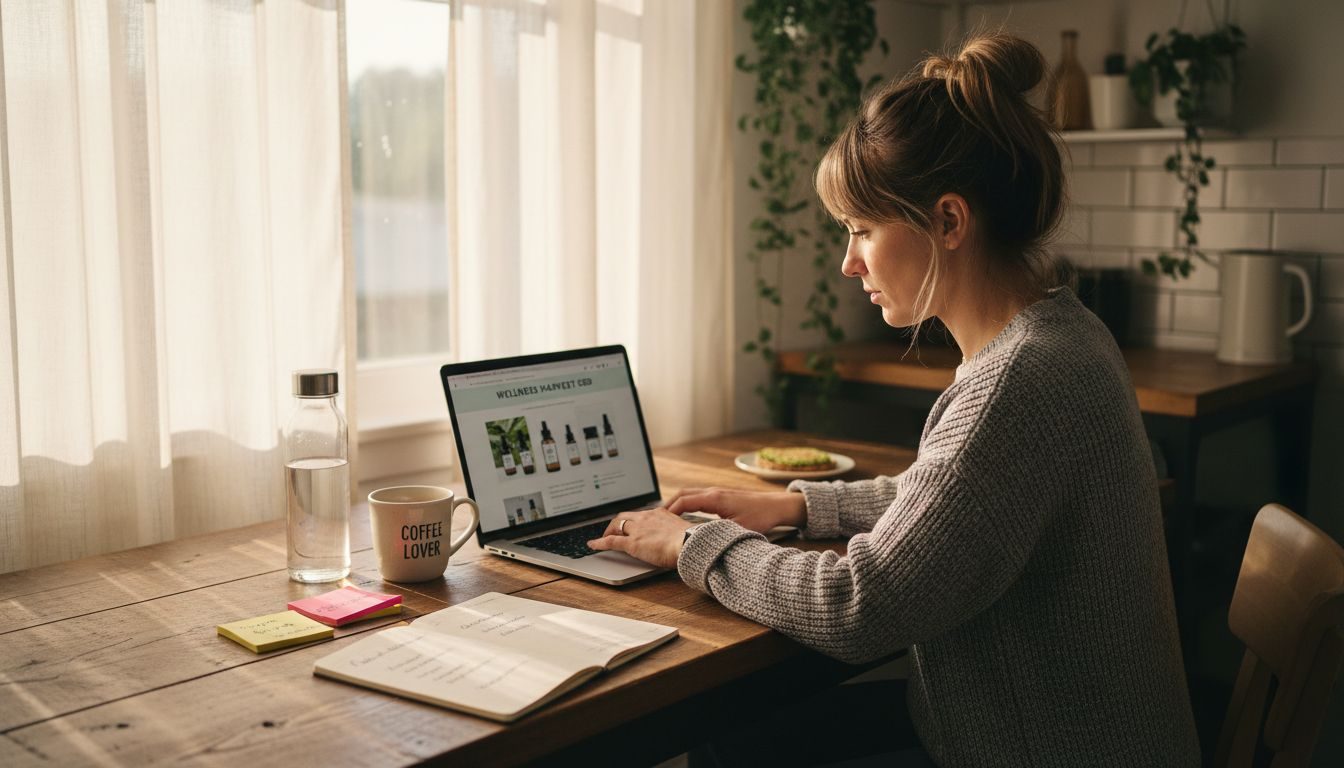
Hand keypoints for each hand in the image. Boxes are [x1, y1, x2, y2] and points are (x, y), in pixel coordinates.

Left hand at [588, 508, 692, 568]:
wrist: (689, 543)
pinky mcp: (632, 543)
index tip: (630, 524)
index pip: (640, 514)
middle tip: (613, 530)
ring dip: (608, 531)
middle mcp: (646, 518)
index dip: (632, 520)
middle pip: (625, 516)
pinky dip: (599, 543)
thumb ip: (676, 532)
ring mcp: (638, 530)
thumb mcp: (682, 531)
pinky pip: (611, 541)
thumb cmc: (690, 540)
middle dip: (616, 523)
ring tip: (603, 538)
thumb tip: (678, 538)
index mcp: (659, 513)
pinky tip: (593, 545)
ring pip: (616, 526)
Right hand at [665, 487, 805, 533]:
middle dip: (668, 504)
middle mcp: (714, 492)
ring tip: (666, 516)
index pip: (684, 500)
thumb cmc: (761, 516)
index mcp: (715, 499)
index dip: (669, 510)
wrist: (777, 504)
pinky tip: (686, 514)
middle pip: (683, 493)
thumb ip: (720, 535)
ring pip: (690, 493)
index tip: (659, 521)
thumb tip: (705, 545)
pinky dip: (687, 502)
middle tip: (656, 517)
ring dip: (677, 502)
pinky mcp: (722, 495)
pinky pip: (698, 496)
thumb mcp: (739, 529)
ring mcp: (718, 492)